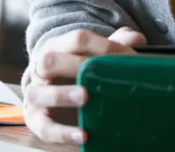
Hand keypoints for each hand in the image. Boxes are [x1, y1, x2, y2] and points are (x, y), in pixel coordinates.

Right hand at [24, 27, 145, 144]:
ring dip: (62, 95)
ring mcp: (36, 96)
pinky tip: (83, 135)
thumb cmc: (77, 76)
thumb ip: (115, 45)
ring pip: (39, 93)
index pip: (76, 40)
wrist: (51, 103)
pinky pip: (45, 128)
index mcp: (57, 49)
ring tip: (84, 97)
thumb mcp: (94, 58)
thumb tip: (137, 39)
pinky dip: (63, 132)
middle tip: (97, 75)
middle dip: (73, 66)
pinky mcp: (36, 122)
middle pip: (49, 61)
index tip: (124, 56)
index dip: (101, 46)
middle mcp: (41, 71)